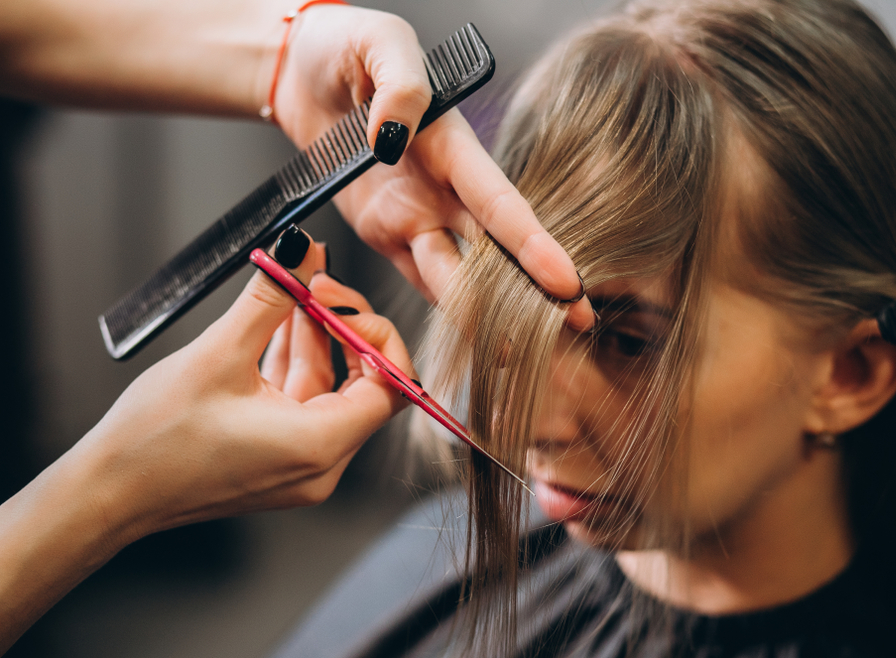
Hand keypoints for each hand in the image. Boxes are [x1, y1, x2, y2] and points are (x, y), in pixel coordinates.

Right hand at [0, 231, 412, 650]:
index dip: (374, 334)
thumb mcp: (219, 354)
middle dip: (342, 326)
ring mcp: (302, 464)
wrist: (108, 492)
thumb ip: (271, 297)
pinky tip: (281, 319)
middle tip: (312, 282)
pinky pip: (303, 401)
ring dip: (315, 336)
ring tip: (294, 285)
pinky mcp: (280, 457)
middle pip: (365, 383)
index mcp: (320, 446)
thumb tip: (301, 250)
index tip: (334, 297)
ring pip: (331, 387)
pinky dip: (295, 361)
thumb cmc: (154, 440)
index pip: (391, 385)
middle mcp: (322, 464)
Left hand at [271, 5, 594, 330]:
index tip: (567, 281)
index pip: (499, 201)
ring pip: (460, 274)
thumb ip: (399, 84)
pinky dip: (447, 310)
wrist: (296, 71)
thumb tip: (396, 136)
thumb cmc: (342, 48)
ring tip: (524, 353)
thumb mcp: (377, 44)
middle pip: (495, 248)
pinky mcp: (385, 233)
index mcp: (452, 144)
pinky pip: (419, 277)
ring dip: (490, 314)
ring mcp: (416, 214)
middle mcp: (443, 188)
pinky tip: (475, 339)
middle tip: (578, 329)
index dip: (533, 244)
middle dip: (536, 290)